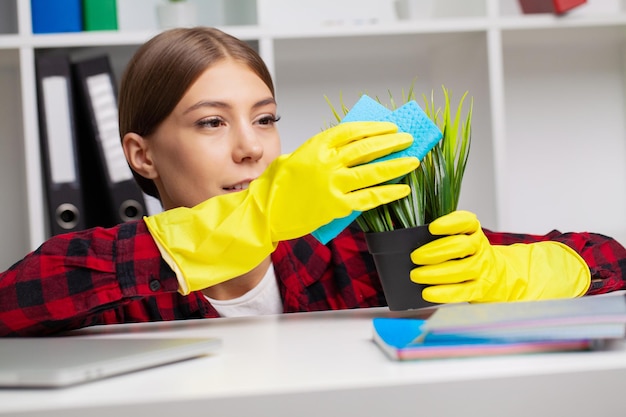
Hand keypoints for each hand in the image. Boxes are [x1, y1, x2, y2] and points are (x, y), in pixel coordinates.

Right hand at [146, 121, 418, 293]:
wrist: (263, 212)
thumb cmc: (276, 187)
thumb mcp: (297, 159)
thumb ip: (322, 153)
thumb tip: (352, 150)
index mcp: (315, 146)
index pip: (351, 130)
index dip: (374, 128)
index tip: (389, 127)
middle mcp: (325, 162)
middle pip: (366, 147)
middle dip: (390, 143)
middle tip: (408, 140)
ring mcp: (332, 184)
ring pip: (372, 171)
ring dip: (396, 165)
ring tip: (413, 161)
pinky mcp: (336, 206)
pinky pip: (369, 198)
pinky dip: (388, 192)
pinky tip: (402, 188)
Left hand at [409, 210, 590, 302]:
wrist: (500, 276)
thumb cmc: (468, 256)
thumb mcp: (461, 239)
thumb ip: (441, 239)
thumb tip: (411, 244)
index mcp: (473, 231)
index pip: (466, 222)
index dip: (449, 224)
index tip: (432, 228)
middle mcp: (480, 248)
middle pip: (460, 247)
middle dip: (435, 252)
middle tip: (414, 257)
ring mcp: (482, 268)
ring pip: (461, 269)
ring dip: (436, 273)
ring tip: (416, 275)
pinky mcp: (481, 289)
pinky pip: (463, 291)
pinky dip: (444, 293)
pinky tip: (427, 293)